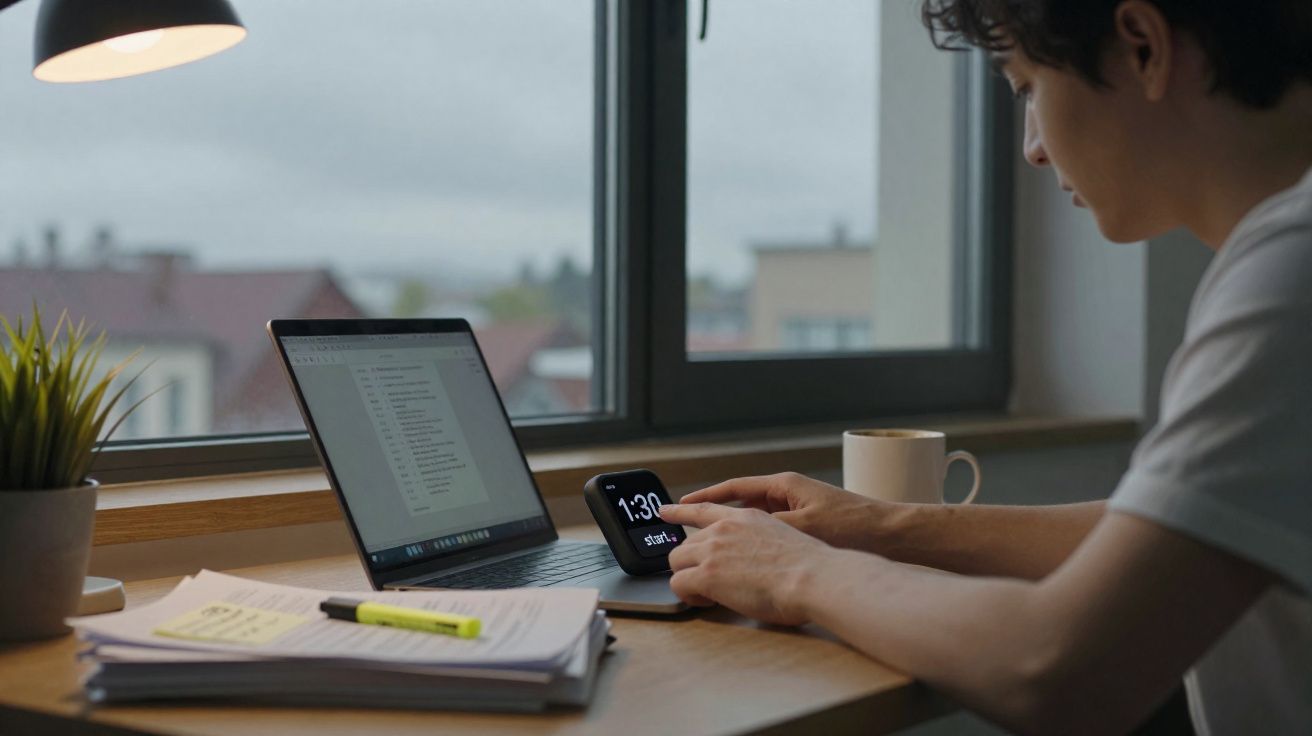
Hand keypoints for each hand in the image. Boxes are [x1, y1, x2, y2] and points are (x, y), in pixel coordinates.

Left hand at [657, 502, 836, 625]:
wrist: (812, 577)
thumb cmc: (810, 568)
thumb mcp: (783, 539)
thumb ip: (760, 543)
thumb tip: (754, 559)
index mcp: (746, 518)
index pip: (705, 509)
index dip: (682, 510)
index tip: (666, 511)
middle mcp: (725, 529)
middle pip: (686, 542)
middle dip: (692, 563)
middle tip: (709, 582)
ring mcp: (713, 550)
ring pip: (677, 561)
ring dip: (689, 578)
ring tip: (710, 594)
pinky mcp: (706, 574)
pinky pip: (678, 584)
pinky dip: (689, 595)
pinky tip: (708, 601)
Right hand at [680, 472, 891, 551]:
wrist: (894, 536)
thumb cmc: (852, 527)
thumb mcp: (800, 528)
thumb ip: (763, 531)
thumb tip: (729, 540)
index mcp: (783, 486)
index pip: (732, 489)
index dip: (702, 498)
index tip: (677, 506)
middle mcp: (789, 494)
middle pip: (740, 502)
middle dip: (712, 513)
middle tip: (683, 523)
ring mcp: (800, 510)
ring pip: (755, 519)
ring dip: (733, 530)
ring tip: (709, 546)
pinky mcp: (811, 527)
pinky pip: (771, 532)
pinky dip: (754, 542)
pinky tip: (746, 560)